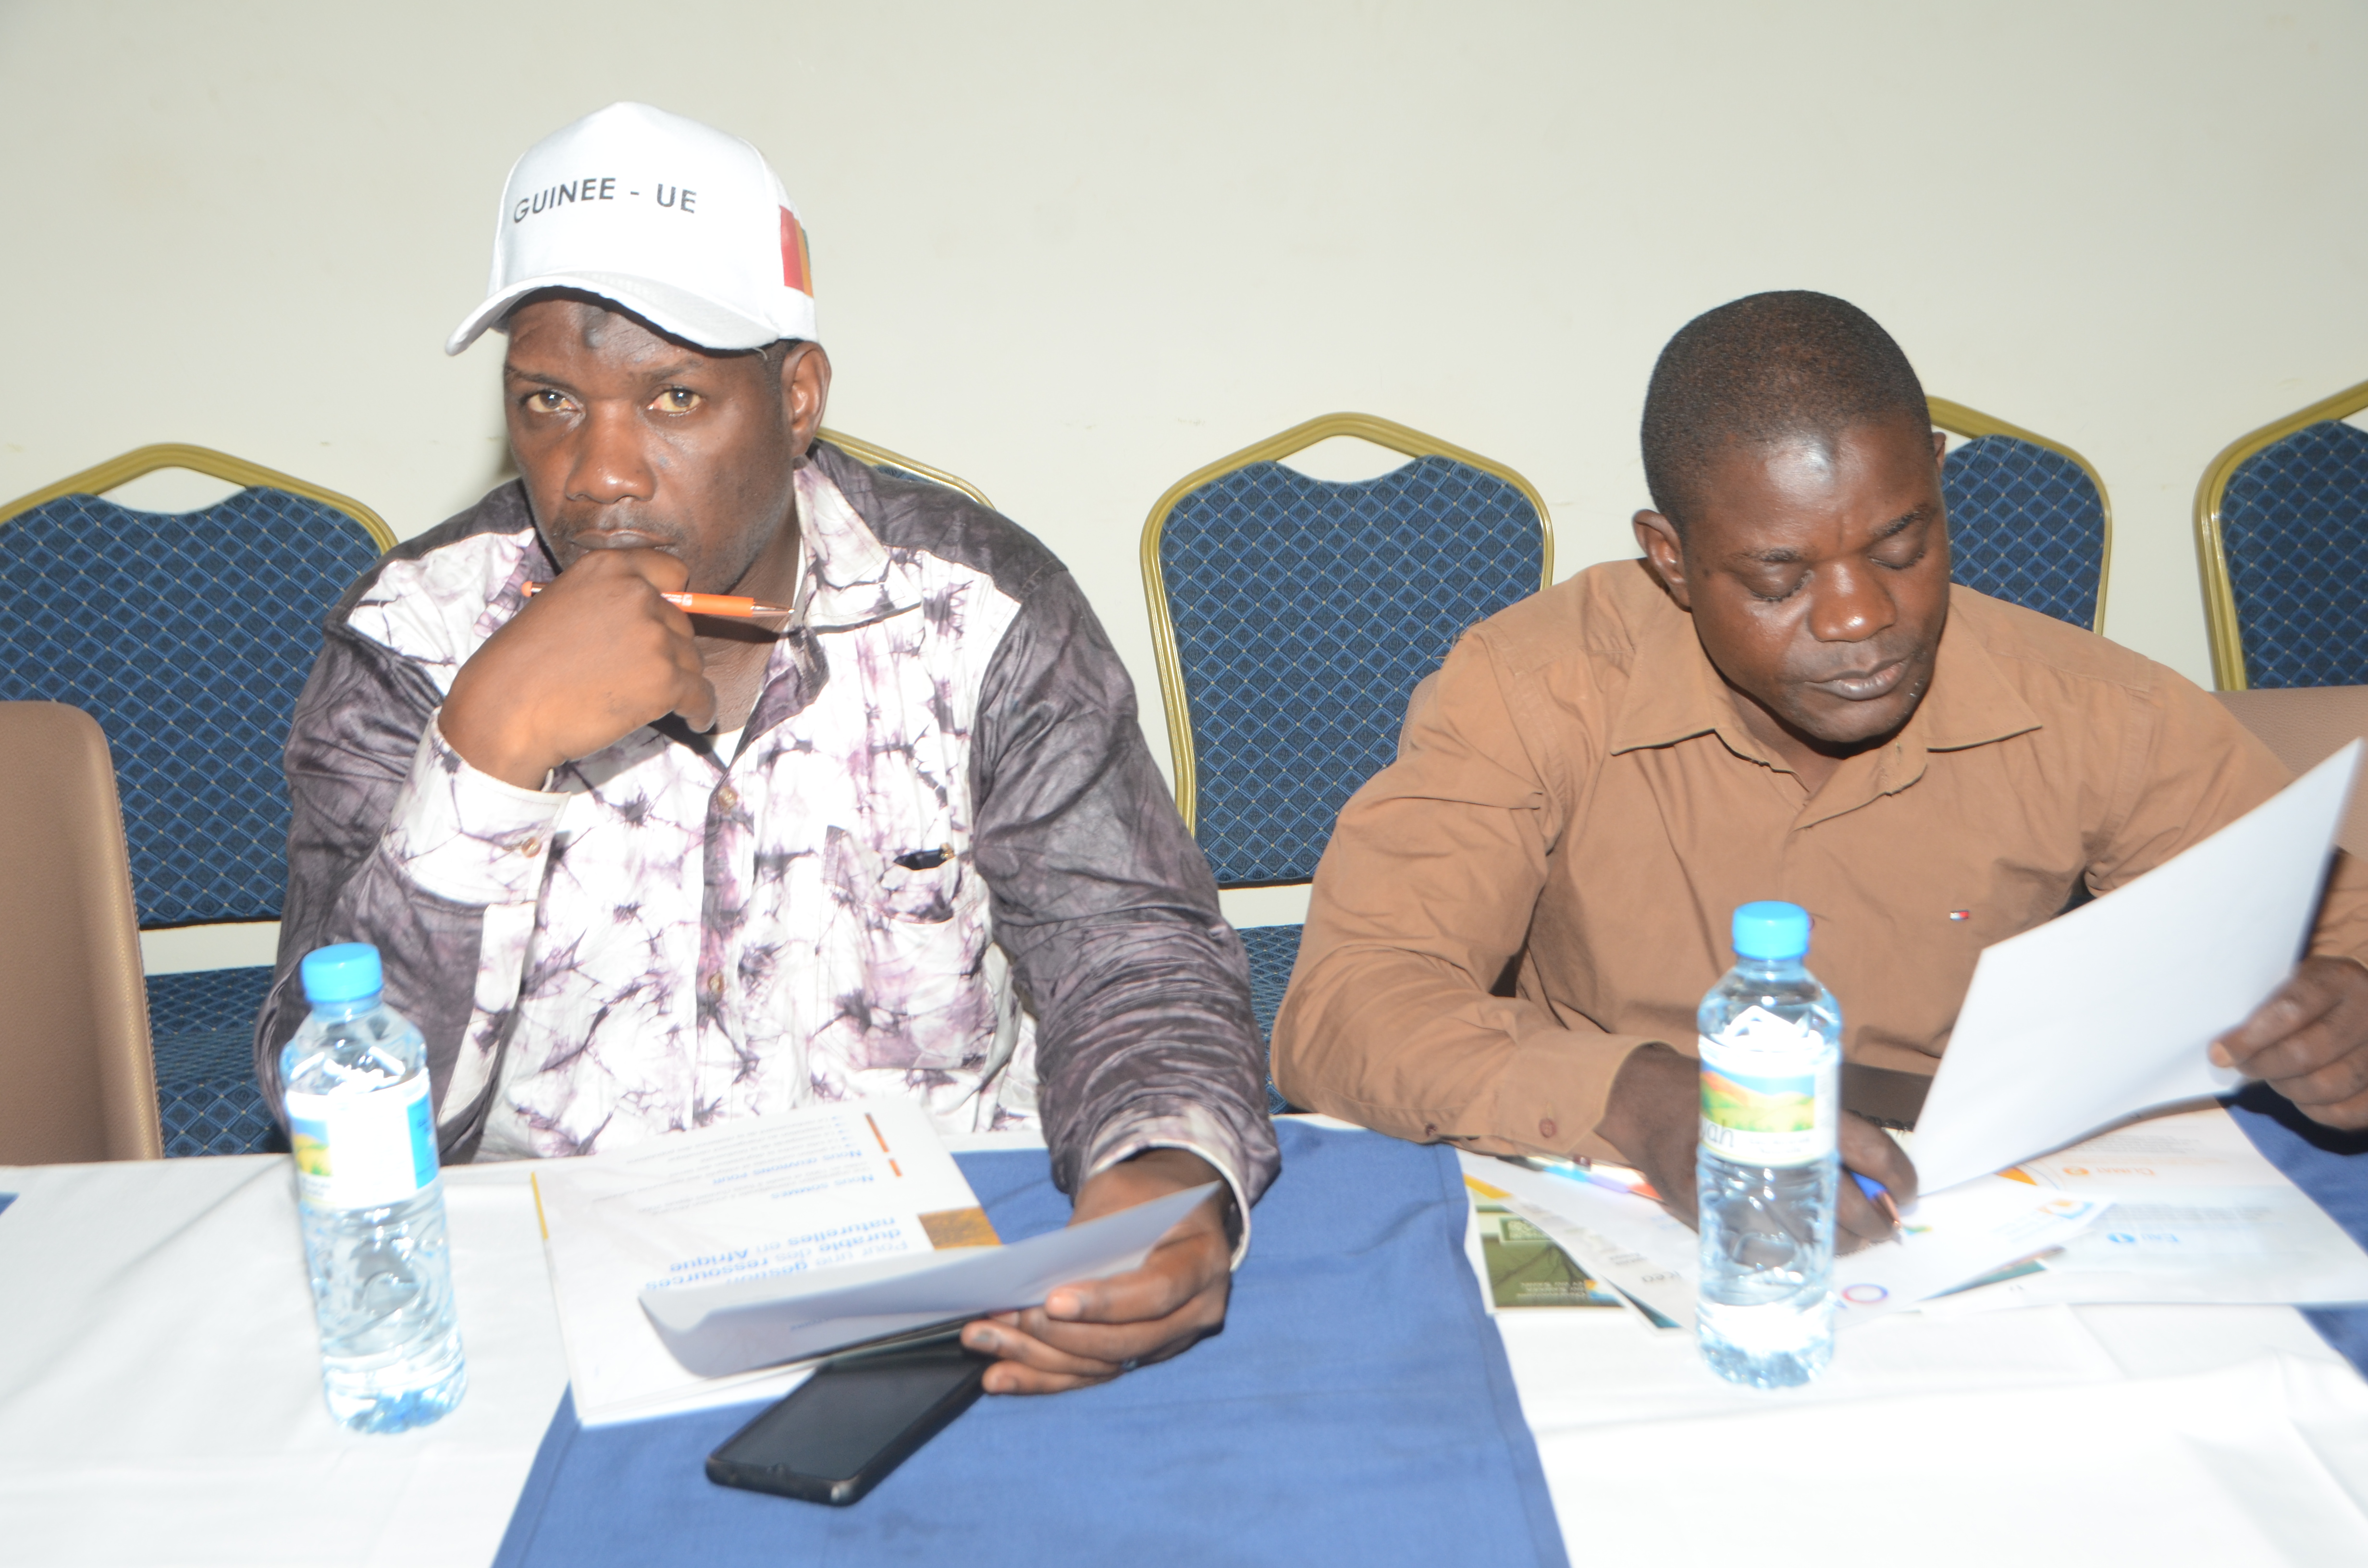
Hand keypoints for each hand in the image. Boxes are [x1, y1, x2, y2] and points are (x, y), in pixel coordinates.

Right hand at [440, 549, 717, 787]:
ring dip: (677, 682)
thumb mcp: (563, 603)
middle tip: (632, 674)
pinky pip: (702, 697)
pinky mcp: (665, 681)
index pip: (673, 573)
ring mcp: (655, 638)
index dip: (672, 601)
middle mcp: (638, 596)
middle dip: (666, 649)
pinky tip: (693, 721)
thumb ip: (610, 601)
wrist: (506, 708)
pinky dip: (700, 712)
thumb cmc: (524, 663)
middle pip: (683, 624)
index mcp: (611, 569)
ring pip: (692, 662)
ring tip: (643, 700)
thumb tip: (657, 618)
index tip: (665, 621)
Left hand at [959, 1148, 1234, 1394]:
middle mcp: (1197, 1311)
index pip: (1156, 1292)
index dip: (1104, 1302)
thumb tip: (1039, 1278)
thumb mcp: (1122, 1191)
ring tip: (984, 1341)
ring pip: (1103, 1365)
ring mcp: (1171, 1340)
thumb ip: (1091, 1232)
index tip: (1051, 1300)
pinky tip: (999, 1377)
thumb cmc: (1145, 1194)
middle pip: (1128, 1341)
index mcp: (1202, 1261)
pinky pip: (1091, 1374)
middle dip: (1061, 1336)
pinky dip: (1043, 1377)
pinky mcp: (1140, 1355)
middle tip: (1007, 1317)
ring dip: (1038, 1359)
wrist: (1172, 1210)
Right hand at [1593, 1042, 1918, 1252]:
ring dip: (1844, 1244)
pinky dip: (1798, 1254)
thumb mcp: (1771, 1090)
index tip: (1908, 1193)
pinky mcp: (1720, 1218)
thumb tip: (1871, 1171)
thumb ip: (1816, 1123)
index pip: (1868, 1148)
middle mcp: (1772, 1152)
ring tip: (1852, 1238)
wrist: (1650, 1107)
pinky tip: (1806, 1246)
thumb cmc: (1714, 1094)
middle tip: (1885, 1225)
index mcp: (1793, 1111)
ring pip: (1816, 1236)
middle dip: (1875, 1223)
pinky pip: (1774, 1251)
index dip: (1899, 1176)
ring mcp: (1745, 1191)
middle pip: (1847, 1205)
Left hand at [2211, 955, 2367, 1128]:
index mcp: (2341, 979)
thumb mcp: (2296, 978)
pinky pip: (2346, 1112)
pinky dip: (2316, 1111)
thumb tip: (2225, 1049)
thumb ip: (2268, 1005)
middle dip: (2262, 1066)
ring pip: (2326, 1087)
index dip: (2249, 1039)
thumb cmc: (2317, 990)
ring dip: (2287, 1089)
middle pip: (2305, 1054)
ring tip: (2274, 1077)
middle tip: (2244, 1066)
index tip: (2219, 1053)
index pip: (2289, 1012)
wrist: (2365, 994)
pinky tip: (2303, 1096)